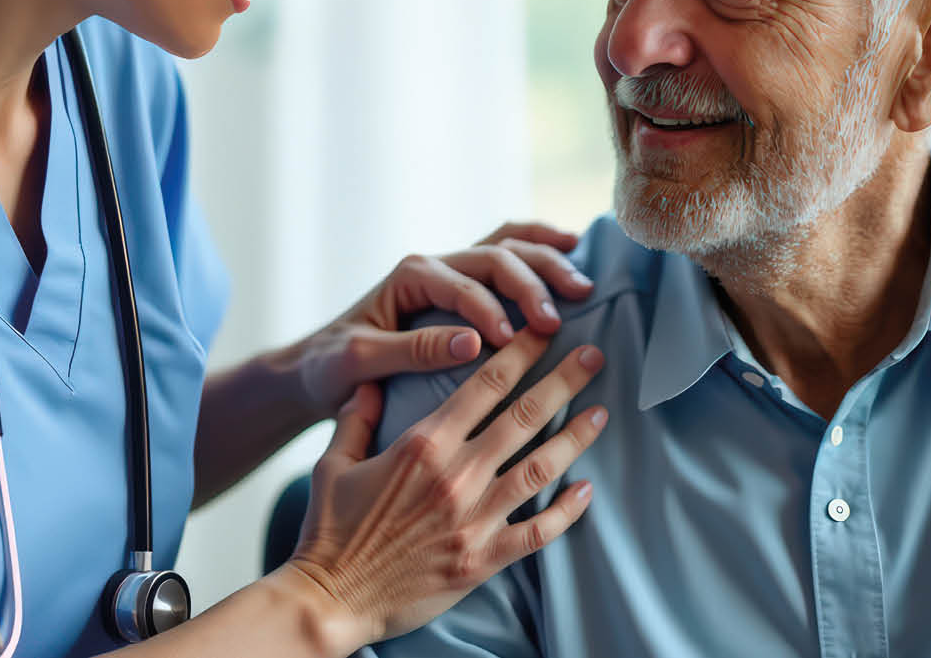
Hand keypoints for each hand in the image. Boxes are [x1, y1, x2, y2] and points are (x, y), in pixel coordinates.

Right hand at [281, 333, 610, 645]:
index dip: (521, 352)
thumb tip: (367, 383)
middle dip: (564, 380)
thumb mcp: (332, 463)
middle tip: (593, 354)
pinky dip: (566, 512)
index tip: (544, 330)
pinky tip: (586, 491)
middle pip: (523, 416)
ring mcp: (473, 519)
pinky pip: (536, 532)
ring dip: (575, 438)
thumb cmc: (328, 532)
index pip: (485, 385)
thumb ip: (354, 418)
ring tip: (602, 413)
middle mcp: (456, 476)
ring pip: (540, 468)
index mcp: (423, 445)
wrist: (330, 599)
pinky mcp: (481, 560)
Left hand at [283, 222, 591, 414]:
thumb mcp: (358, 361)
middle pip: (495, 256)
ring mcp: (451, 271)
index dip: (492, 310)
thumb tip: (474, 343)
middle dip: (531, 284)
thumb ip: (411, 350)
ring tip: (582, 285)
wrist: (314, 368)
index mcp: (409, 277)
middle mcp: (433, 265)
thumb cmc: (330, 367)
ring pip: (508, 246)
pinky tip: (571, 257)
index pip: (463, 286)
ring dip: (547, 261)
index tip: (514, 342)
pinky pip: (508, 254)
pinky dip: (540, 249)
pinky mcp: (463, 286)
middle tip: (559, 319)